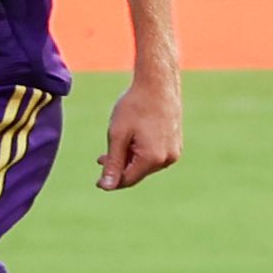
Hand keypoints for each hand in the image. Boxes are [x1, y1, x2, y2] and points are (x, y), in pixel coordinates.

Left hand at [99, 71, 181, 190]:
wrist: (158, 85)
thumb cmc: (135, 107)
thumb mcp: (117, 135)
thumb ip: (113, 163)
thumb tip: (107, 187)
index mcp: (152, 158)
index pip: (127, 180)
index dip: (110, 182)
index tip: (97, 180)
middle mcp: (167, 159)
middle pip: (137, 173)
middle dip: (119, 169)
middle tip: (100, 158)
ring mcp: (174, 152)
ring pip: (145, 165)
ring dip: (129, 160)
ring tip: (115, 146)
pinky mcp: (176, 144)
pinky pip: (154, 156)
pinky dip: (140, 153)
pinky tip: (130, 141)